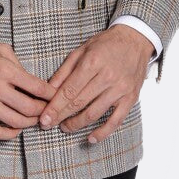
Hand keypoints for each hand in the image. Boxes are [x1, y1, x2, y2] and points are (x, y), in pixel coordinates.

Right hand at [0, 35, 56, 140]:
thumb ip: (17, 63)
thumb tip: (31, 79)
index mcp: (4, 69)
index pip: (37, 87)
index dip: (50, 94)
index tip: (53, 96)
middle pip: (30, 108)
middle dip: (43, 110)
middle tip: (46, 110)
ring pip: (16, 122)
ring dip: (29, 123)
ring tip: (33, 119)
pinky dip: (10, 134)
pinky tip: (15, 129)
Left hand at [38, 24, 153, 143]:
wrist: (135, 40)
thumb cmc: (106, 44)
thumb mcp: (81, 50)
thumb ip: (65, 71)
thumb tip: (49, 90)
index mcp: (93, 62)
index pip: (69, 90)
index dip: (55, 107)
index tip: (44, 119)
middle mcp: (107, 76)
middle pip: (79, 103)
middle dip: (61, 116)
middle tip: (48, 125)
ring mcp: (120, 89)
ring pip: (94, 113)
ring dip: (77, 124)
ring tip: (65, 127)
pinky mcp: (130, 98)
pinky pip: (116, 120)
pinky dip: (103, 132)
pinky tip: (90, 138)